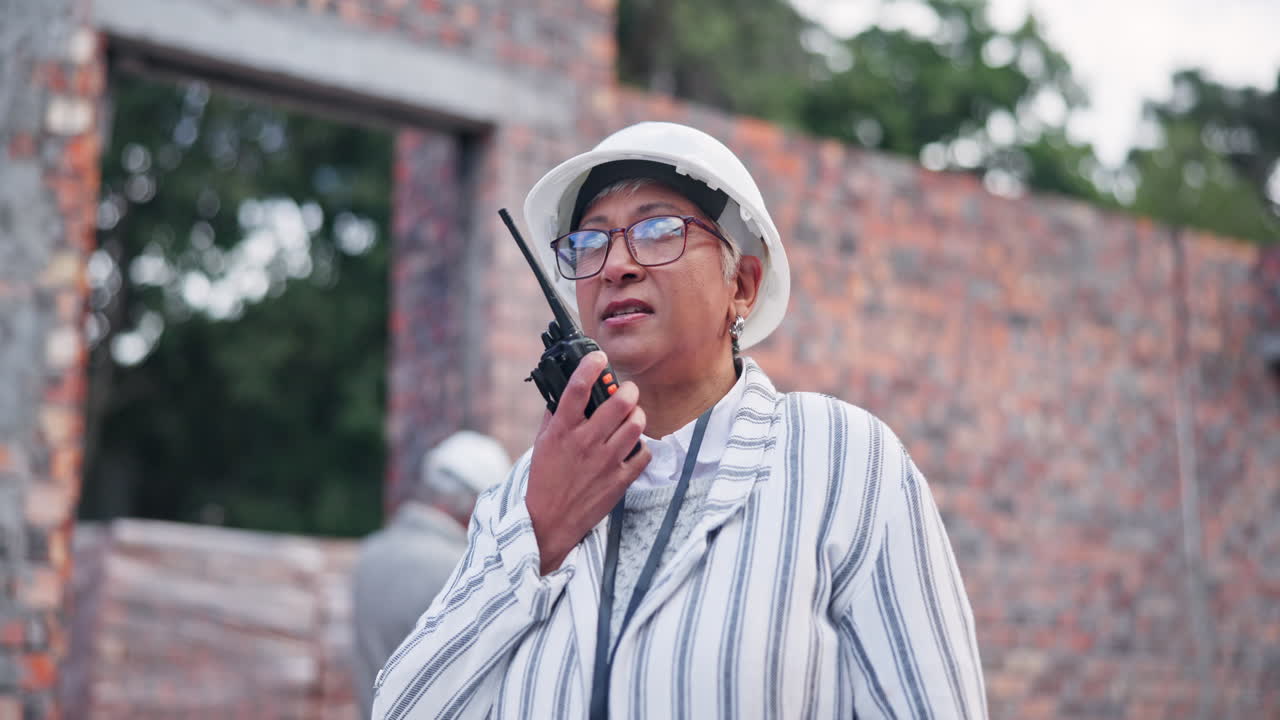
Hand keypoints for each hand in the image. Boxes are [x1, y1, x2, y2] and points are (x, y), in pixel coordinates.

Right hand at [526, 351, 650, 574]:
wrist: (550, 522)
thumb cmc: (544, 479)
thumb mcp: (542, 444)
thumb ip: (555, 416)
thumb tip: (566, 390)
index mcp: (562, 431)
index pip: (578, 389)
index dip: (591, 366)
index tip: (599, 357)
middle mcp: (585, 443)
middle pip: (619, 403)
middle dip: (627, 390)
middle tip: (626, 391)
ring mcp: (605, 462)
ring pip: (636, 425)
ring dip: (637, 415)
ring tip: (631, 416)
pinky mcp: (620, 480)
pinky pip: (643, 453)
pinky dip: (640, 447)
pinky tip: (631, 446)